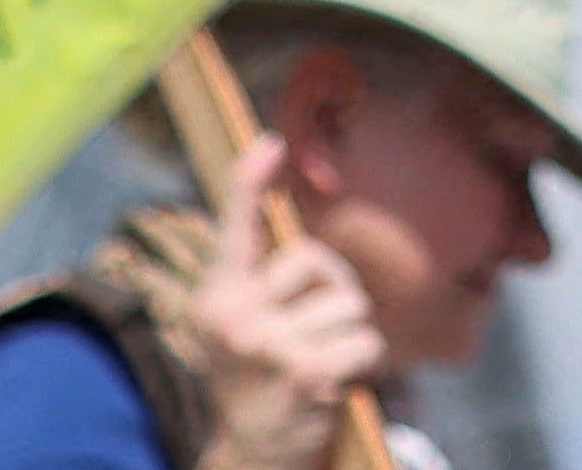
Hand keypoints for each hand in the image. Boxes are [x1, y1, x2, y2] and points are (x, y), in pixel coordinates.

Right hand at [192, 135, 383, 469]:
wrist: (254, 454)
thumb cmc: (261, 377)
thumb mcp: (243, 325)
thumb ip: (262, 279)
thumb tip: (295, 227)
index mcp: (216, 298)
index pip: (234, 229)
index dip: (250, 182)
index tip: (271, 143)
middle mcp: (233, 317)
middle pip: (317, 261)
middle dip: (332, 292)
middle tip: (309, 336)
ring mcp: (266, 345)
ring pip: (350, 304)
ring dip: (348, 336)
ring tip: (320, 364)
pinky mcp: (304, 372)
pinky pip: (365, 342)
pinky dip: (364, 363)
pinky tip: (335, 385)